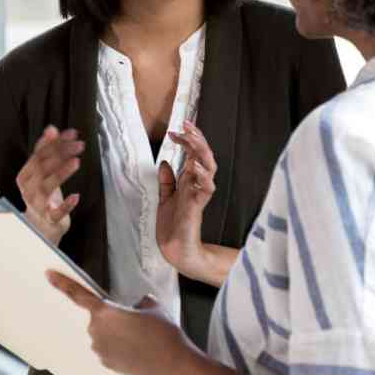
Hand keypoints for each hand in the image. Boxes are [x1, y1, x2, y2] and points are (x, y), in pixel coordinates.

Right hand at [16, 126, 84, 244]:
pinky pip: (55, 213)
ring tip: (76, 162)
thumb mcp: (42, 172)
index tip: (72, 134)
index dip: (54, 143)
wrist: (40, 227)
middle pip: (43, 168)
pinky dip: (65, 205)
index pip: (38, 155)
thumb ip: (46, 151)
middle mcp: (28, 189)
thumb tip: (52, 129)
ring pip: (46, 187)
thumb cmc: (43, 195)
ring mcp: (38, 205)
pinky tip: (76, 197)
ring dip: (61, 173)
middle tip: (79, 145)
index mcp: (25, 175)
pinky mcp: (49, 219)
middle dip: (61, 154)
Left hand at [45, 271, 193, 374]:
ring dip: (117, 335)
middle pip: (98, 318)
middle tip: (137, 325)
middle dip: (114, 319)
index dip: (61, 283)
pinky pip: (108, 351)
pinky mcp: (106, 364)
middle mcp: (96, 331)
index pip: (78, 294)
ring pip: (104, 336)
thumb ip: (141, 301)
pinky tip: (137, 352)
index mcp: (105, 312)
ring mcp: (99, 350)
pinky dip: (119, 350)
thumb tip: (139, 304)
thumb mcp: (154, 307)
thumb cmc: (163, 333)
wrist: (173, 364)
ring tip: (141, 341)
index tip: (48, 275)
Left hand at [156, 119, 216, 276]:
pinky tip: (195, 166)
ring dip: (201, 152)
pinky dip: (203, 177)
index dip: (185, 141)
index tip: (173, 131)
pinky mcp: (198, 206)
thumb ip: (167, 181)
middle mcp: (197, 184)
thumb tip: (165, 162)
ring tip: (193, 139)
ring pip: (209, 168)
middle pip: (203, 156)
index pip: (192, 154)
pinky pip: (206, 189)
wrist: (175, 249)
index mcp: (189, 181)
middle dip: (196, 139)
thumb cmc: (173, 225)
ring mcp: (199, 194)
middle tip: (186, 125)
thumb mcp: (165, 198)